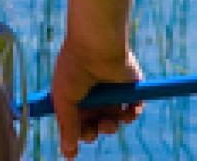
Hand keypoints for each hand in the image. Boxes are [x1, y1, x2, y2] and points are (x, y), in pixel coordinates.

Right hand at [49, 36, 142, 158]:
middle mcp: (93, 95)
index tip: (76, 146)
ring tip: (111, 121)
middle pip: (96, 125)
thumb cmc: (74, 70)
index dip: (78, 134)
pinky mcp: (130, 88)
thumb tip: (69, 155)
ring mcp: (112, 92)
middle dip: (96, 132)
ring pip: (115, 121)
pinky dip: (131, 115)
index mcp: (75, 95)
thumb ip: (67, 128)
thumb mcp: (64, 101)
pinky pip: (133, 110)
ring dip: (112, 126)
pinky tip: (127, 112)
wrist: (96, 46)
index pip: (77, 123)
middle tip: (95, 130)